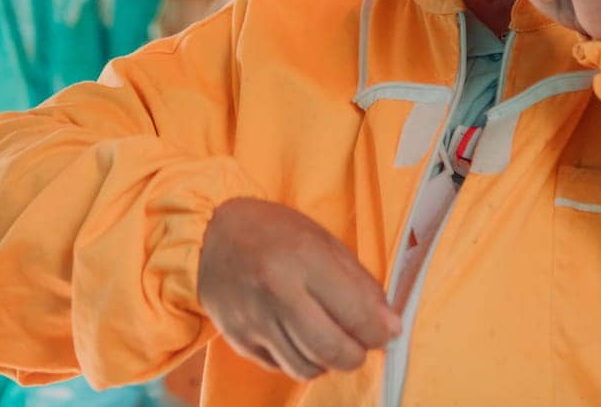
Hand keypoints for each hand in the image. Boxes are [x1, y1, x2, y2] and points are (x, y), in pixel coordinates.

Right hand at [198, 198, 400, 381]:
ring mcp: (255, 320)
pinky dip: (299, 359)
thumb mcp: (323, 241)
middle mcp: (277, 292)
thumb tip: (390, 326)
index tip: (384, 332)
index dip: (379, 332)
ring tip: (328, 337)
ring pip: (307, 368)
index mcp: (304, 258)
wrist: (210, 235)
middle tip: (360, 343)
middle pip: (332, 350)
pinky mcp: (239, 340)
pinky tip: (299, 336)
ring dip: (327, 361)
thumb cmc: (274, 232)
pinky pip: (281, 367)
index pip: (356, 314)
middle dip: (356, 355)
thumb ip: (360, 282)